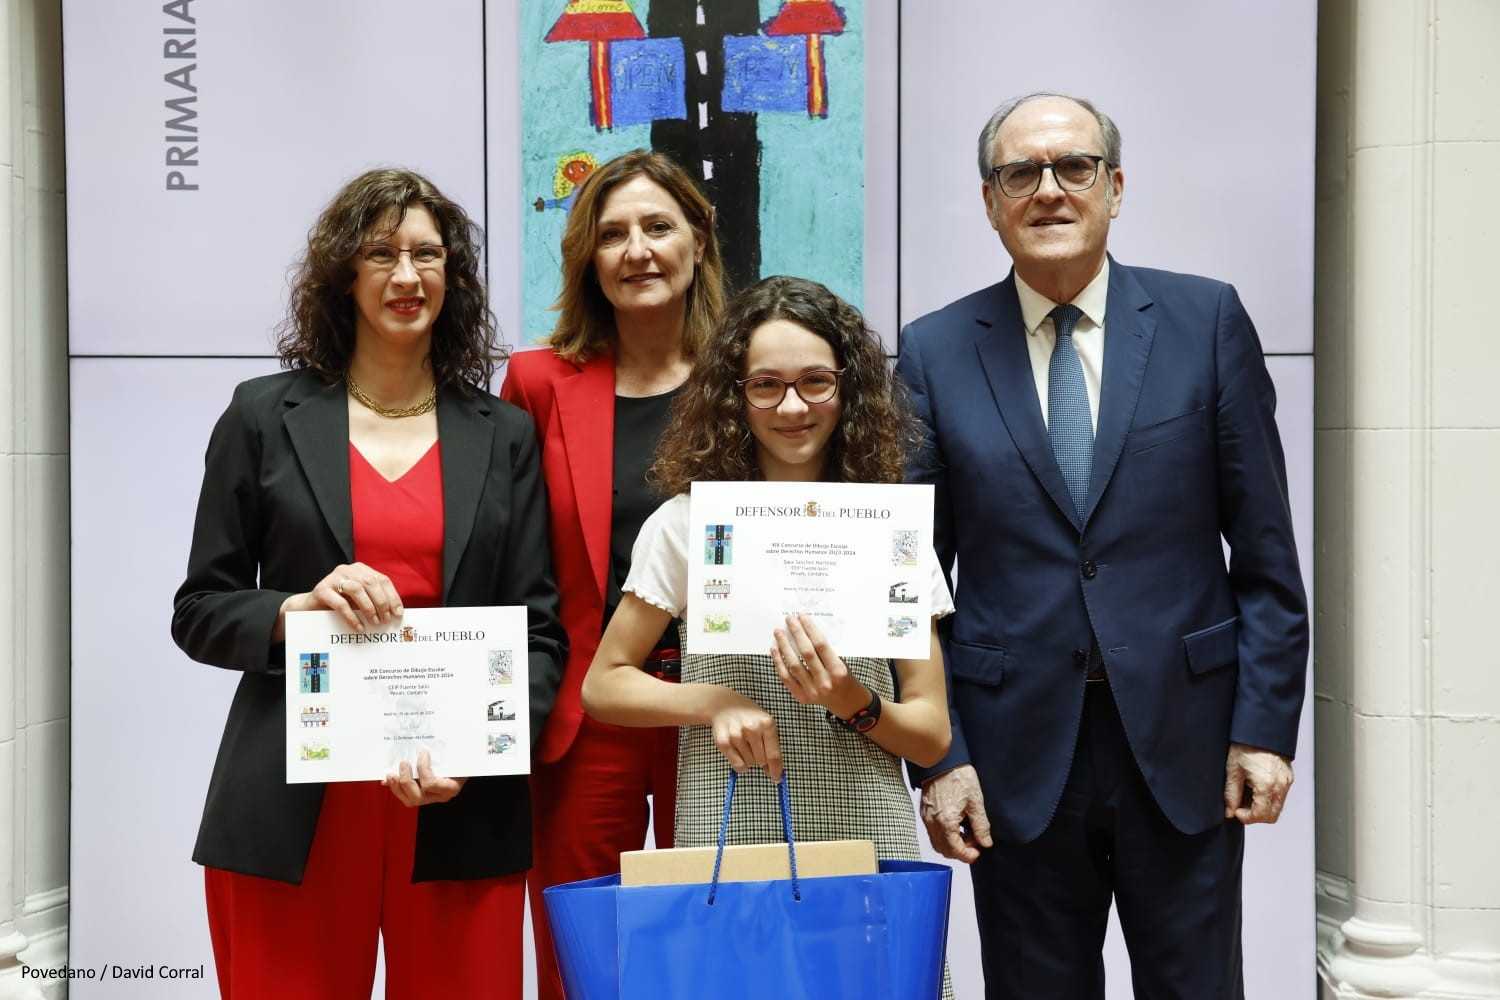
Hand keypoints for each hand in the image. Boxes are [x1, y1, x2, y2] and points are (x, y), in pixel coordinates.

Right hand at [286, 562, 403, 632]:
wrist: (310, 607)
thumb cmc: (339, 604)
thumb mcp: (359, 600)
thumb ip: (374, 601)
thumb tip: (396, 614)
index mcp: (360, 569)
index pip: (382, 579)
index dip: (392, 596)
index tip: (398, 613)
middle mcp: (347, 570)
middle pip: (371, 582)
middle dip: (382, 602)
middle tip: (386, 619)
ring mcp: (333, 578)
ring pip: (357, 589)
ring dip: (369, 607)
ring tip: (374, 622)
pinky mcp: (321, 590)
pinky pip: (340, 603)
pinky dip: (352, 617)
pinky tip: (359, 627)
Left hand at [383, 750, 466, 806]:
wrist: (465, 767)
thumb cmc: (462, 761)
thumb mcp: (457, 757)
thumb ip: (443, 755)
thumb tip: (422, 751)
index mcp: (451, 788)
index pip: (431, 784)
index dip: (423, 768)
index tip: (423, 752)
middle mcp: (440, 797)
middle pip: (417, 797)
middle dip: (406, 780)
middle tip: (404, 763)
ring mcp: (430, 798)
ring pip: (409, 800)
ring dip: (396, 787)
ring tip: (390, 774)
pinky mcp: (422, 796)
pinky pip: (406, 796)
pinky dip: (395, 788)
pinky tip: (388, 780)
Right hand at [710, 696, 783, 782]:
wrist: (723, 705)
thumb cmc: (748, 716)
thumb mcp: (765, 723)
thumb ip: (772, 745)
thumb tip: (774, 772)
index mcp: (767, 723)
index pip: (774, 755)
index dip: (776, 770)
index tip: (777, 778)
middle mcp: (752, 728)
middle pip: (761, 761)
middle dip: (761, 760)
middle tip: (755, 748)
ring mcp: (736, 735)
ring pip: (749, 764)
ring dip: (750, 760)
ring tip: (745, 745)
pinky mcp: (723, 742)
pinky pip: (737, 765)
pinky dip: (740, 765)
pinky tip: (739, 754)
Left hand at [771, 614, 866, 717]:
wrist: (845, 701)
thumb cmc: (842, 676)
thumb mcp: (842, 662)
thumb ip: (825, 649)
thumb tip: (804, 629)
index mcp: (838, 671)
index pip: (821, 645)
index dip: (810, 629)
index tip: (802, 617)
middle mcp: (825, 682)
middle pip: (806, 652)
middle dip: (796, 633)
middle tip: (789, 620)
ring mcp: (812, 691)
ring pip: (793, 664)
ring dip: (784, 646)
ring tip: (779, 632)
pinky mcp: (801, 697)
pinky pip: (786, 677)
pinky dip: (778, 662)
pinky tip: (775, 649)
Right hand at [920, 765, 992, 862]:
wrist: (942, 760)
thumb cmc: (958, 776)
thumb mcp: (976, 802)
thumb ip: (981, 826)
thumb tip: (985, 842)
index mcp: (946, 822)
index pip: (955, 851)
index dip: (969, 855)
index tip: (979, 850)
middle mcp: (932, 823)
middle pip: (944, 850)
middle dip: (960, 851)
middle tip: (974, 839)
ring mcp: (926, 818)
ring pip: (937, 842)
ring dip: (952, 843)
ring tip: (966, 830)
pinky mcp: (924, 812)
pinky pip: (933, 832)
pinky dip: (944, 834)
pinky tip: (956, 823)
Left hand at [1223, 742, 1292, 823]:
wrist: (1260, 728)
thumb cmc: (1246, 745)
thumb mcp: (1233, 771)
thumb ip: (1231, 795)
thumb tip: (1229, 811)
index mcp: (1267, 785)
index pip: (1261, 815)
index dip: (1246, 818)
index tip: (1235, 811)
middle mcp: (1281, 785)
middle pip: (1272, 816)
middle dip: (1255, 815)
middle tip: (1240, 805)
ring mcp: (1286, 781)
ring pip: (1277, 807)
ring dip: (1262, 808)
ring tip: (1246, 794)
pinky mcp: (1288, 777)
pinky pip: (1280, 796)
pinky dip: (1268, 798)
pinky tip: (1255, 787)